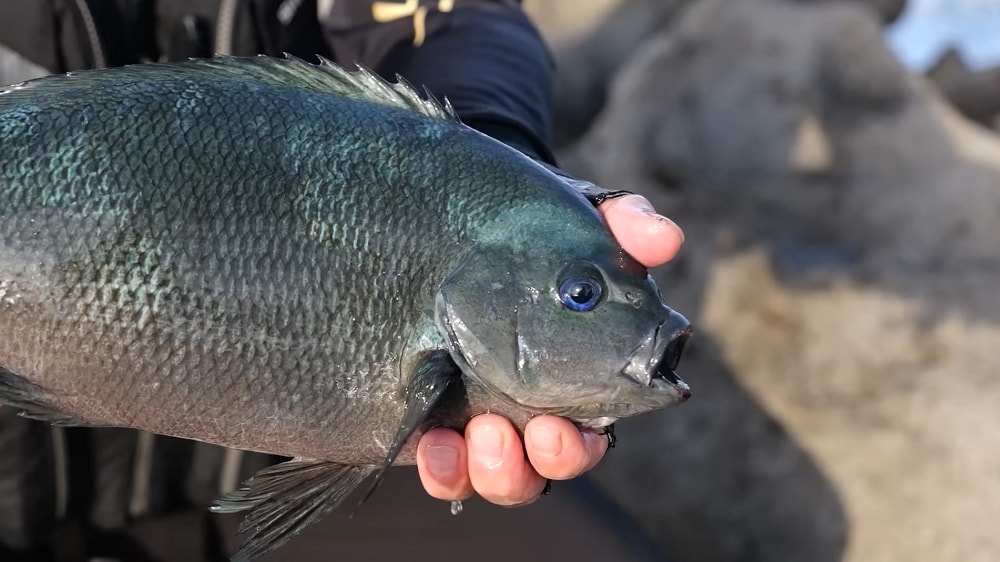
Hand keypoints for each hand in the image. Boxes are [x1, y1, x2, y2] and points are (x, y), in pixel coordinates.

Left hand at [416, 194, 683, 505]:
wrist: (465, 231)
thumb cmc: (535, 237)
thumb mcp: (581, 222)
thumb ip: (627, 226)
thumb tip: (667, 239)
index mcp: (574, 382)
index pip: (587, 435)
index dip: (576, 446)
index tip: (560, 428)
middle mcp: (528, 412)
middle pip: (545, 467)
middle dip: (545, 460)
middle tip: (534, 430)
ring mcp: (480, 420)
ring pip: (497, 477)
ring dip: (495, 470)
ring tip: (482, 433)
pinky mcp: (434, 418)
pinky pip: (444, 467)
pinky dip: (443, 468)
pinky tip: (432, 443)